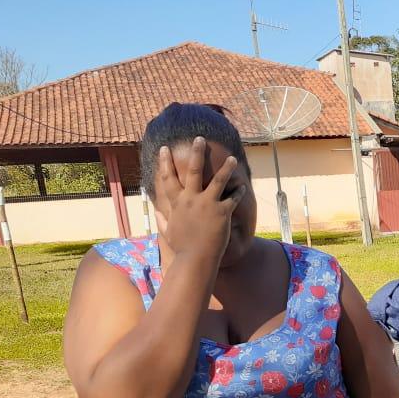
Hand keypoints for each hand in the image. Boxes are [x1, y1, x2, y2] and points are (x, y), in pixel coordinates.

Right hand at [156, 138, 245, 263]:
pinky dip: (238, 192)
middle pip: (193, 171)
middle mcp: (191, 199)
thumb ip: (162, 220)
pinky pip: (232, 198)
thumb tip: (156, 213)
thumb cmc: (182, 248)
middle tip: (200, 138)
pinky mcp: (222, 212)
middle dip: (196, 153)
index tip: (164, 149)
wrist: (195, 258)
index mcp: (177, 203)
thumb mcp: (168, 232)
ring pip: (218, 180)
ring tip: (233, 158)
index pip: (168, 178)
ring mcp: (207, 204)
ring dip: (226, 168)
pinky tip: (243, 185)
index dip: (165, 162)